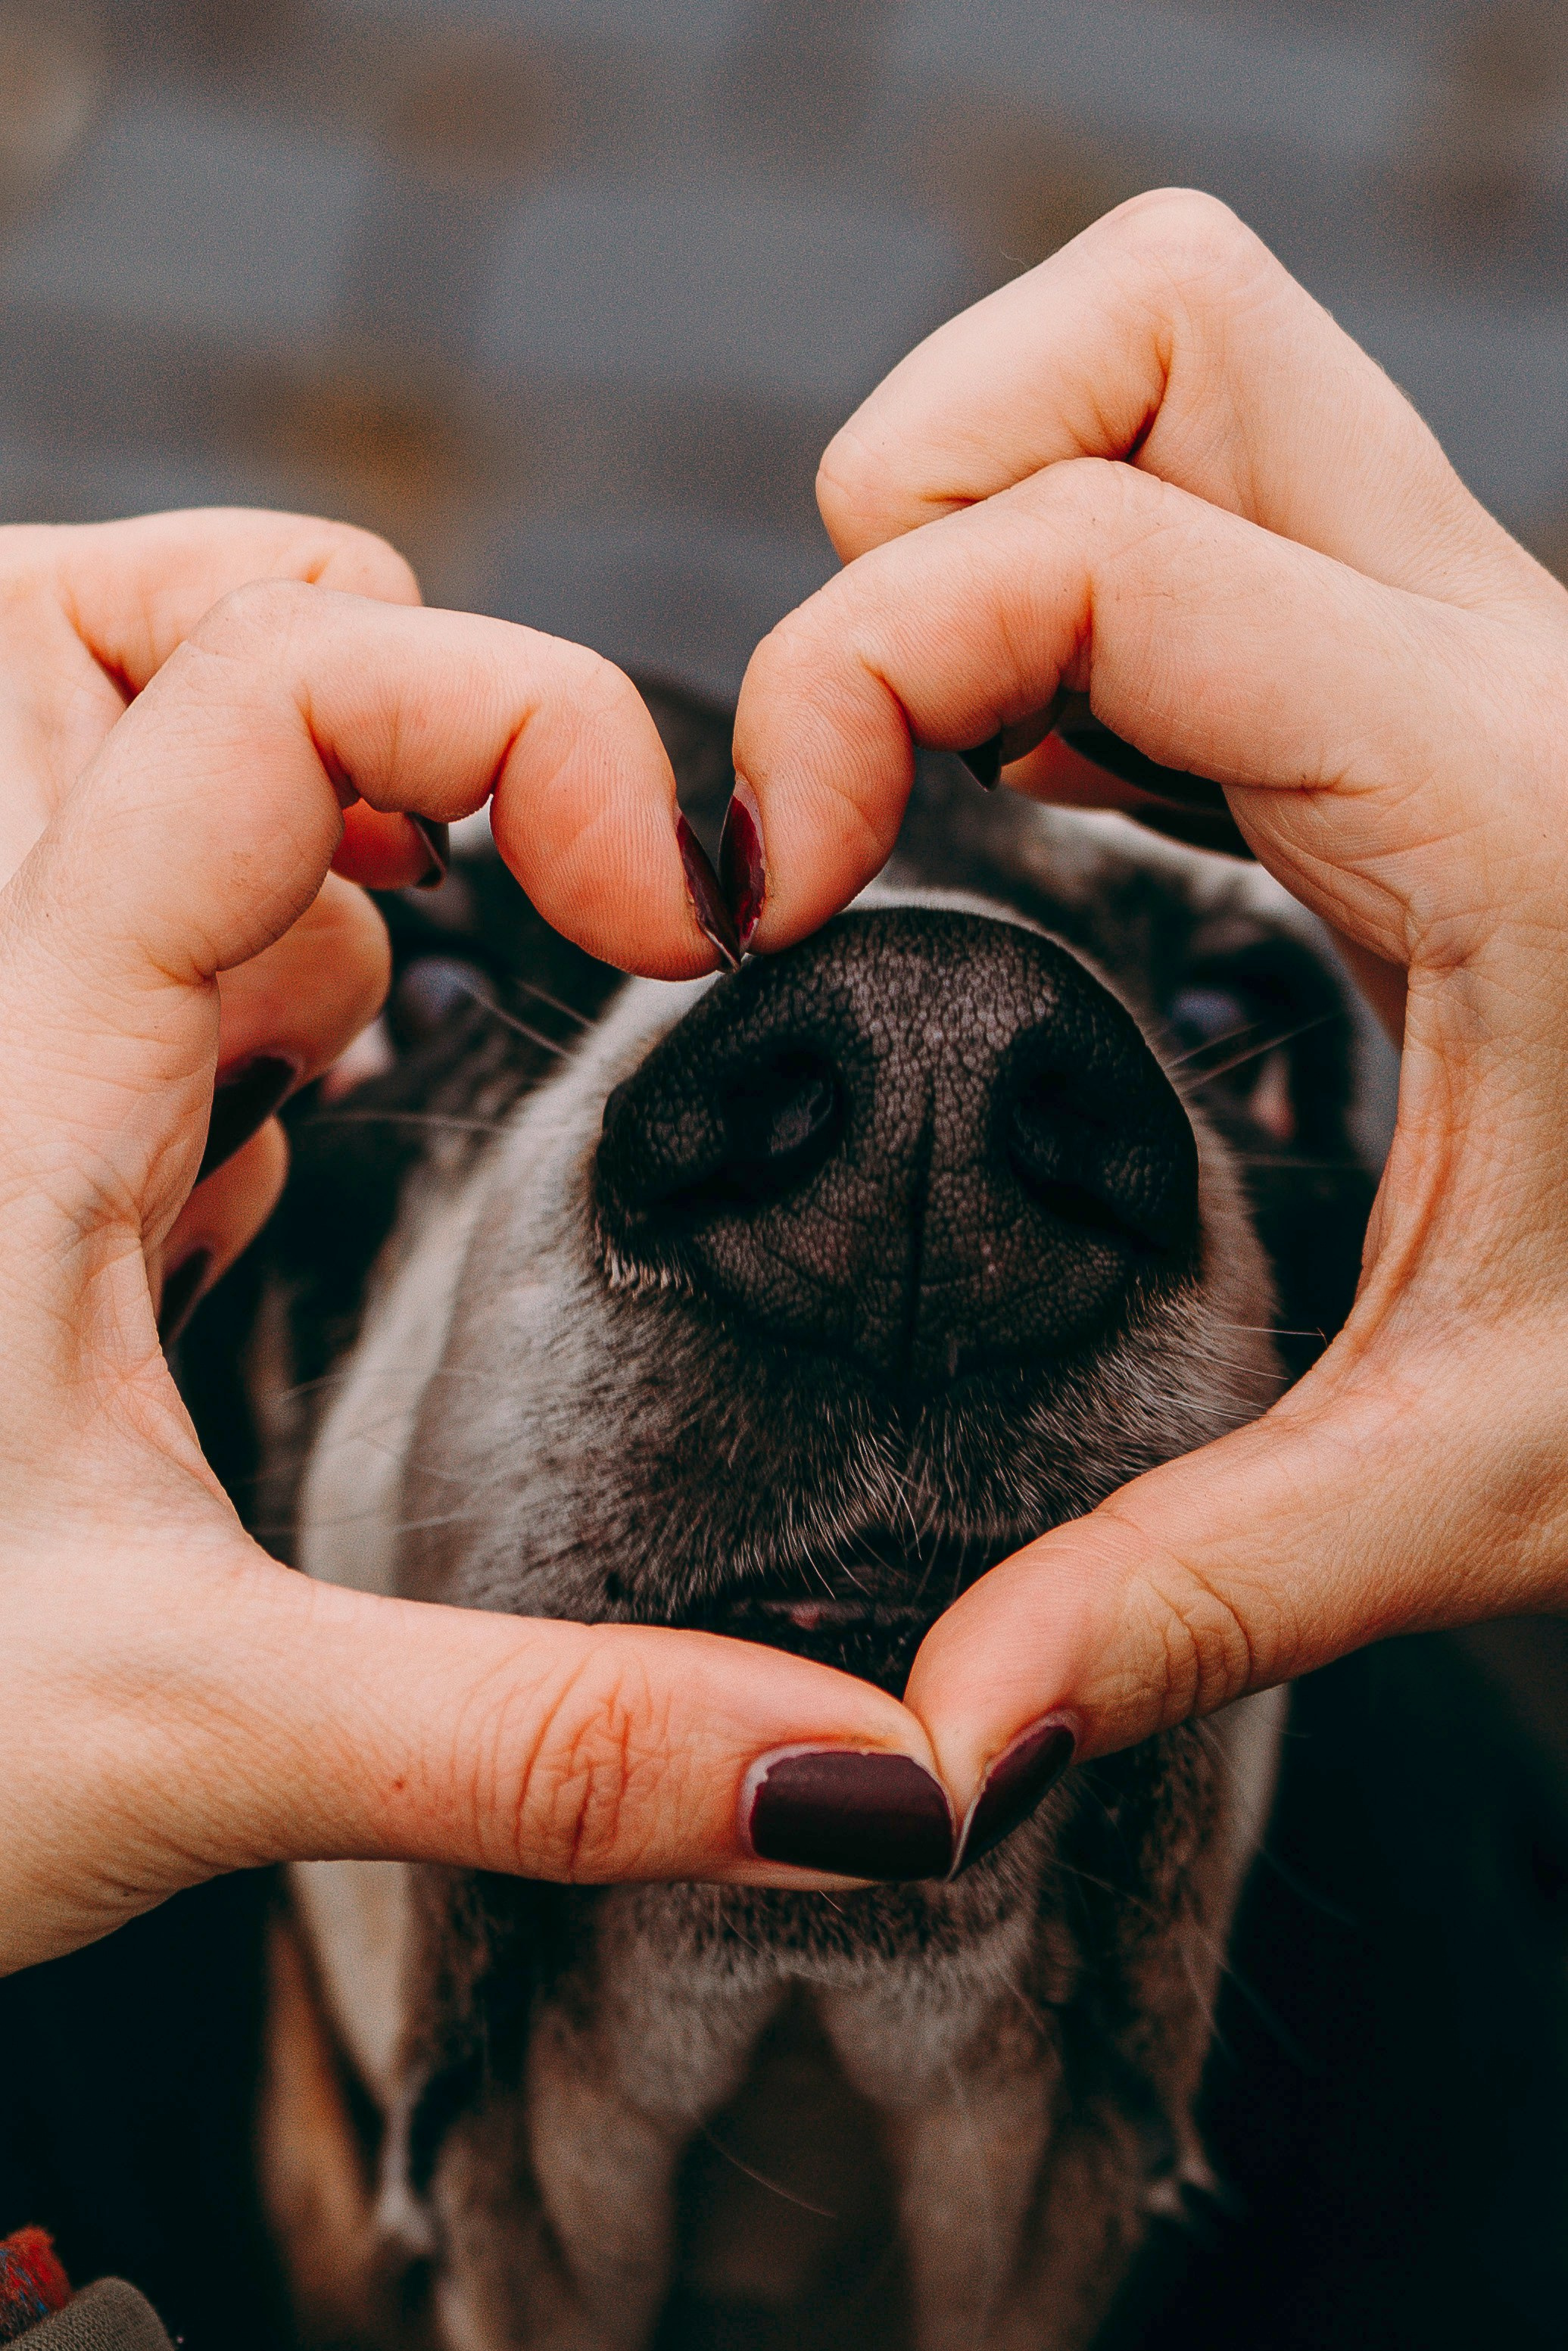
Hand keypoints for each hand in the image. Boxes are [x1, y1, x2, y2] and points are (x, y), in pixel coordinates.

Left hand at [0, 515, 935, 1973]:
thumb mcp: (188, 1731)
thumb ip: (534, 1736)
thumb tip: (852, 1764)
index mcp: (10, 1081)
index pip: (273, 685)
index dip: (529, 713)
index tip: (681, 913)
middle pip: (118, 618)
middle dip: (338, 672)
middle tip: (466, 870)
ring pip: (98, 760)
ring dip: (274, 860)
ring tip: (325, 1072)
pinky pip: (84, 938)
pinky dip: (201, 982)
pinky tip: (221, 1167)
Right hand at [729, 189, 1567, 1819]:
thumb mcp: (1484, 1476)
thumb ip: (1193, 1594)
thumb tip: (940, 1737)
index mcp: (1494, 801)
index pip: (1094, 551)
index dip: (850, 666)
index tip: (760, 881)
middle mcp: (1489, 665)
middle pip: (1160, 324)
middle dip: (925, 488)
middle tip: (853, 760)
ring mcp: (1477, 650)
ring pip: (1191, 364)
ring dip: (1002, 503)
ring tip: (928, 751)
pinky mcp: (1451, 691)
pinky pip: (1219, 508)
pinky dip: (1073, 587)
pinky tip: (1050, 780)